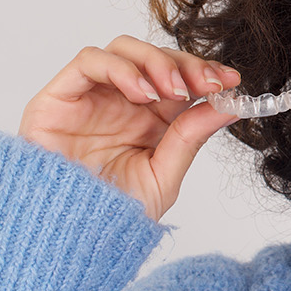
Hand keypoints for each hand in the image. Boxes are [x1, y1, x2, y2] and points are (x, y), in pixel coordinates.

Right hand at [17, 35, 241, 221]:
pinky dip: (120, 67)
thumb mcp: (162, 175)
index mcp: (149, 119)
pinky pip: (89, 62)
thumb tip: (229, 105)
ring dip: (156, 61)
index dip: (205, 72)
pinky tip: (141, 93)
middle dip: (186, 64)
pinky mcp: (59, 97)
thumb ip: (192, 137)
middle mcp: (120, 102)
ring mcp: (90, 97)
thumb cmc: (109, 215)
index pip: (180, 78)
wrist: (66, 240)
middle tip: (208, 83)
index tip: (231, 80)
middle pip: (155, 57)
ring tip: (172, 92)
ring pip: (124, 49)